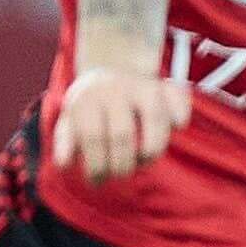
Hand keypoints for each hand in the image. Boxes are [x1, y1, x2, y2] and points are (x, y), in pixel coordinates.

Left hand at [56, 66, 189, 184]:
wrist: (112, 64)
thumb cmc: (90, 105)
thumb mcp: (70, 119)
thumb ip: (66, 141)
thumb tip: (65, 164)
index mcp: (88, 98)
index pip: (93, 137)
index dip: (96, 166)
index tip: (97, 182)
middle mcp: (116, 89)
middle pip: (122, 134)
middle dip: (122, 165)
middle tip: (120, 175)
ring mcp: (144, 86)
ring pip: (155, 119)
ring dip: (152, 150)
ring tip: (143, 161)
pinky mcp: (168, 87)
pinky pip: (180, 103)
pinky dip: (180, 119)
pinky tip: (174, 129)